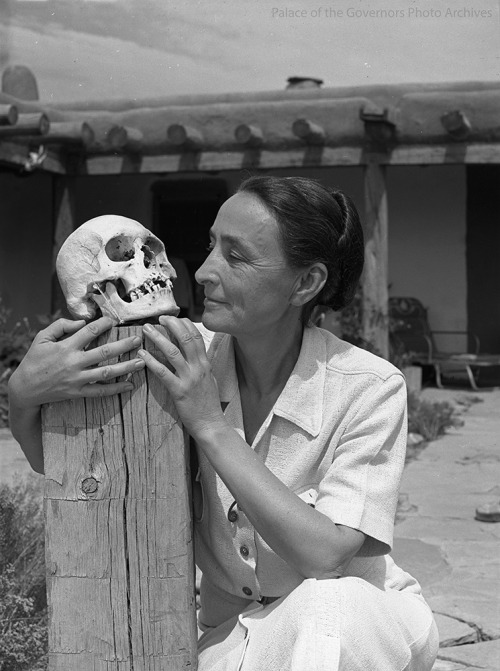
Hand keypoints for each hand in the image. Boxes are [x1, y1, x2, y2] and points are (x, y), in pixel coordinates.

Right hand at [8, 316, 144, 409]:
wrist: (25, 388)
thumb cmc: (34, 360)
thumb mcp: (42, 338)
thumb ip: (61, 326)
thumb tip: (82, 321)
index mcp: (66, 347)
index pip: (89, 332)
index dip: (103, 324)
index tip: (113, 320)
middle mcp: (74, 363)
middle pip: (104, 352)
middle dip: (124, 345)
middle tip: (138, 340)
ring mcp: (77, 379)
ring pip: (106, 372)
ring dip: (126, 367)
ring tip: (141, 362)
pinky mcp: (78, 392)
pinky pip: (100, 391)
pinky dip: (116, 389)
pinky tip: (130, 385)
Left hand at [140, 316, 226, 438]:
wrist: (212, 425)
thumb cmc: (208, 404)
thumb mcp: (209, 380)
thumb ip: (201, 365)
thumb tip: (193, 353)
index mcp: (205, 364)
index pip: (197, 336)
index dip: (184, 324)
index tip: (173, 318)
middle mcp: (198, 368)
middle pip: (186, 338)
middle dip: (172, 325)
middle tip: (159, 319)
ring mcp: (189, 379)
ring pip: (173, 352)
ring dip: (158, 338)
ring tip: (146, 330)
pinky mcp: (179, 391)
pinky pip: (163, 373)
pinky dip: (151, 361)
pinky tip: (142, 354)